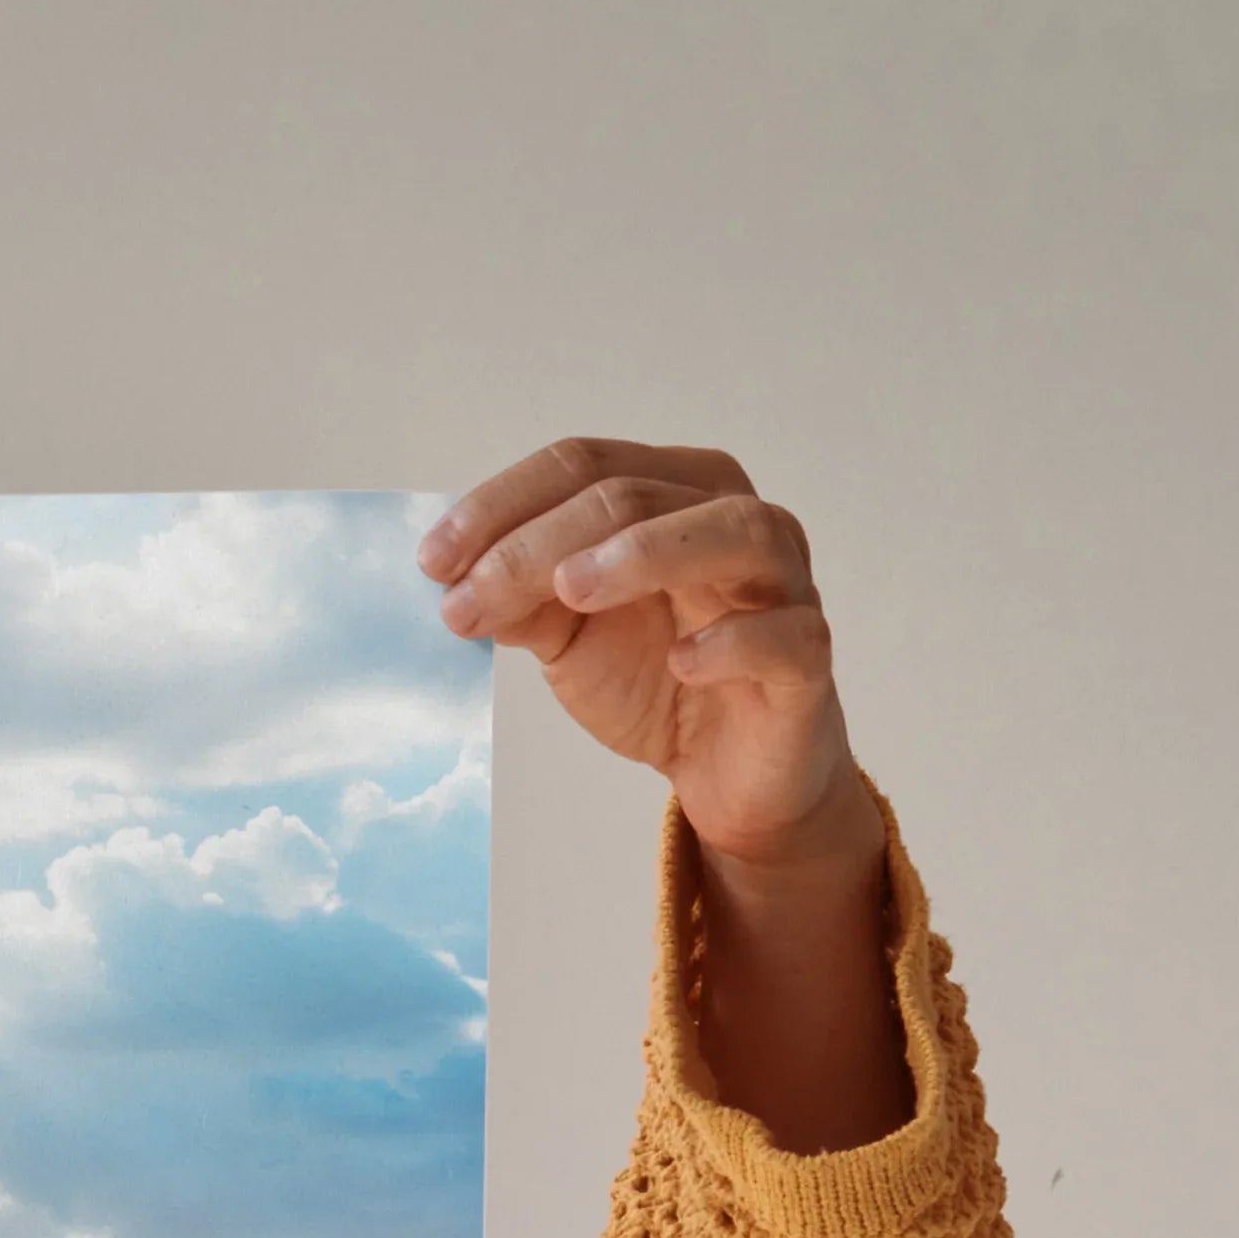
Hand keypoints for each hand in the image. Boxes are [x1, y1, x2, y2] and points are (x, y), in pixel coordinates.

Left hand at [423, 438, 907, 1146]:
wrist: (726, 772)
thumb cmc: (656, 678)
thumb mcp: (569, 636)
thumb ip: (521, 599)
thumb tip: (453, 578)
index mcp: (673, 493)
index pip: (584, 465)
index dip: (502, 505)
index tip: (432, 562)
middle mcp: (734, 518)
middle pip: (636, 495)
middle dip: (539, 543)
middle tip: (468, 598)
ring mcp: (782, 584)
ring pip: (730, 532)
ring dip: (644, 553)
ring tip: (570, 590)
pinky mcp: (806, 659)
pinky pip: (784, 634)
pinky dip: (733, 640)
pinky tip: (682, 660)